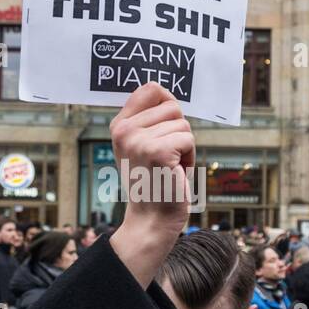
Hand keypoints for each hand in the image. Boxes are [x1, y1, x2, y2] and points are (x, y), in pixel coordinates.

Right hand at [108, 84, 195, 288]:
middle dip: (178, 132)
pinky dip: (189, 157)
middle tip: (167, 157)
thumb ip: (149, 119)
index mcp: (119, 125)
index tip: (166, 128)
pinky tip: (175, 173)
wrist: (151, 219)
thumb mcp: (142, 146)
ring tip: (170, 166)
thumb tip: (166, 93)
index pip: (151, 88)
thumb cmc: (154, 182)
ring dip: (184, 146)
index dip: (168, 103)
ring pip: (183, 124)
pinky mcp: (158, 151)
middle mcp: (124, 130)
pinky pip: (189, 139)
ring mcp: (139, 140)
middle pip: (172, 106)